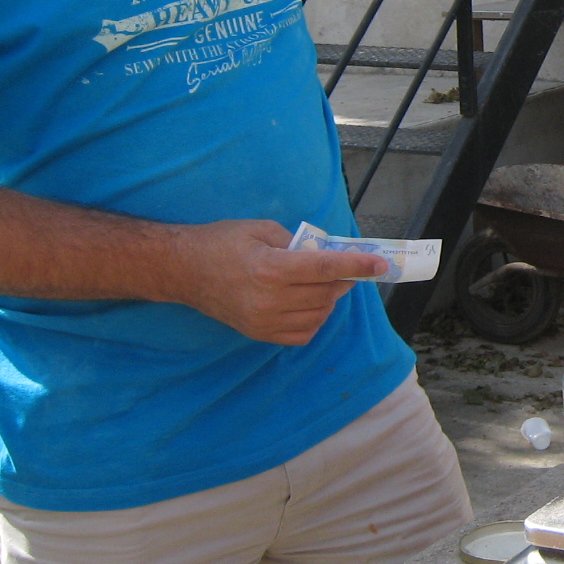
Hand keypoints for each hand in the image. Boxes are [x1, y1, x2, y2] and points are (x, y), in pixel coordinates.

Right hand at [163, 220, 387, 344]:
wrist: (183, 270)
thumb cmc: (222, 243)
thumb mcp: (261, 229)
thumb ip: (299, 242)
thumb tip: (329, 253)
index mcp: (270, 268)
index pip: (326, 269)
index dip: (357, 265)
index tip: (380, 264)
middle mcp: (269, 300)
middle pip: (327, 293)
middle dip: (344, 279)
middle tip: (347, 267)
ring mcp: (264, 322)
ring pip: (319, 314)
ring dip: (329, 297)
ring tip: (321, 282)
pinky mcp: (260, 334)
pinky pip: (304, 332)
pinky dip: (315, 317)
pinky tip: (307, 302)